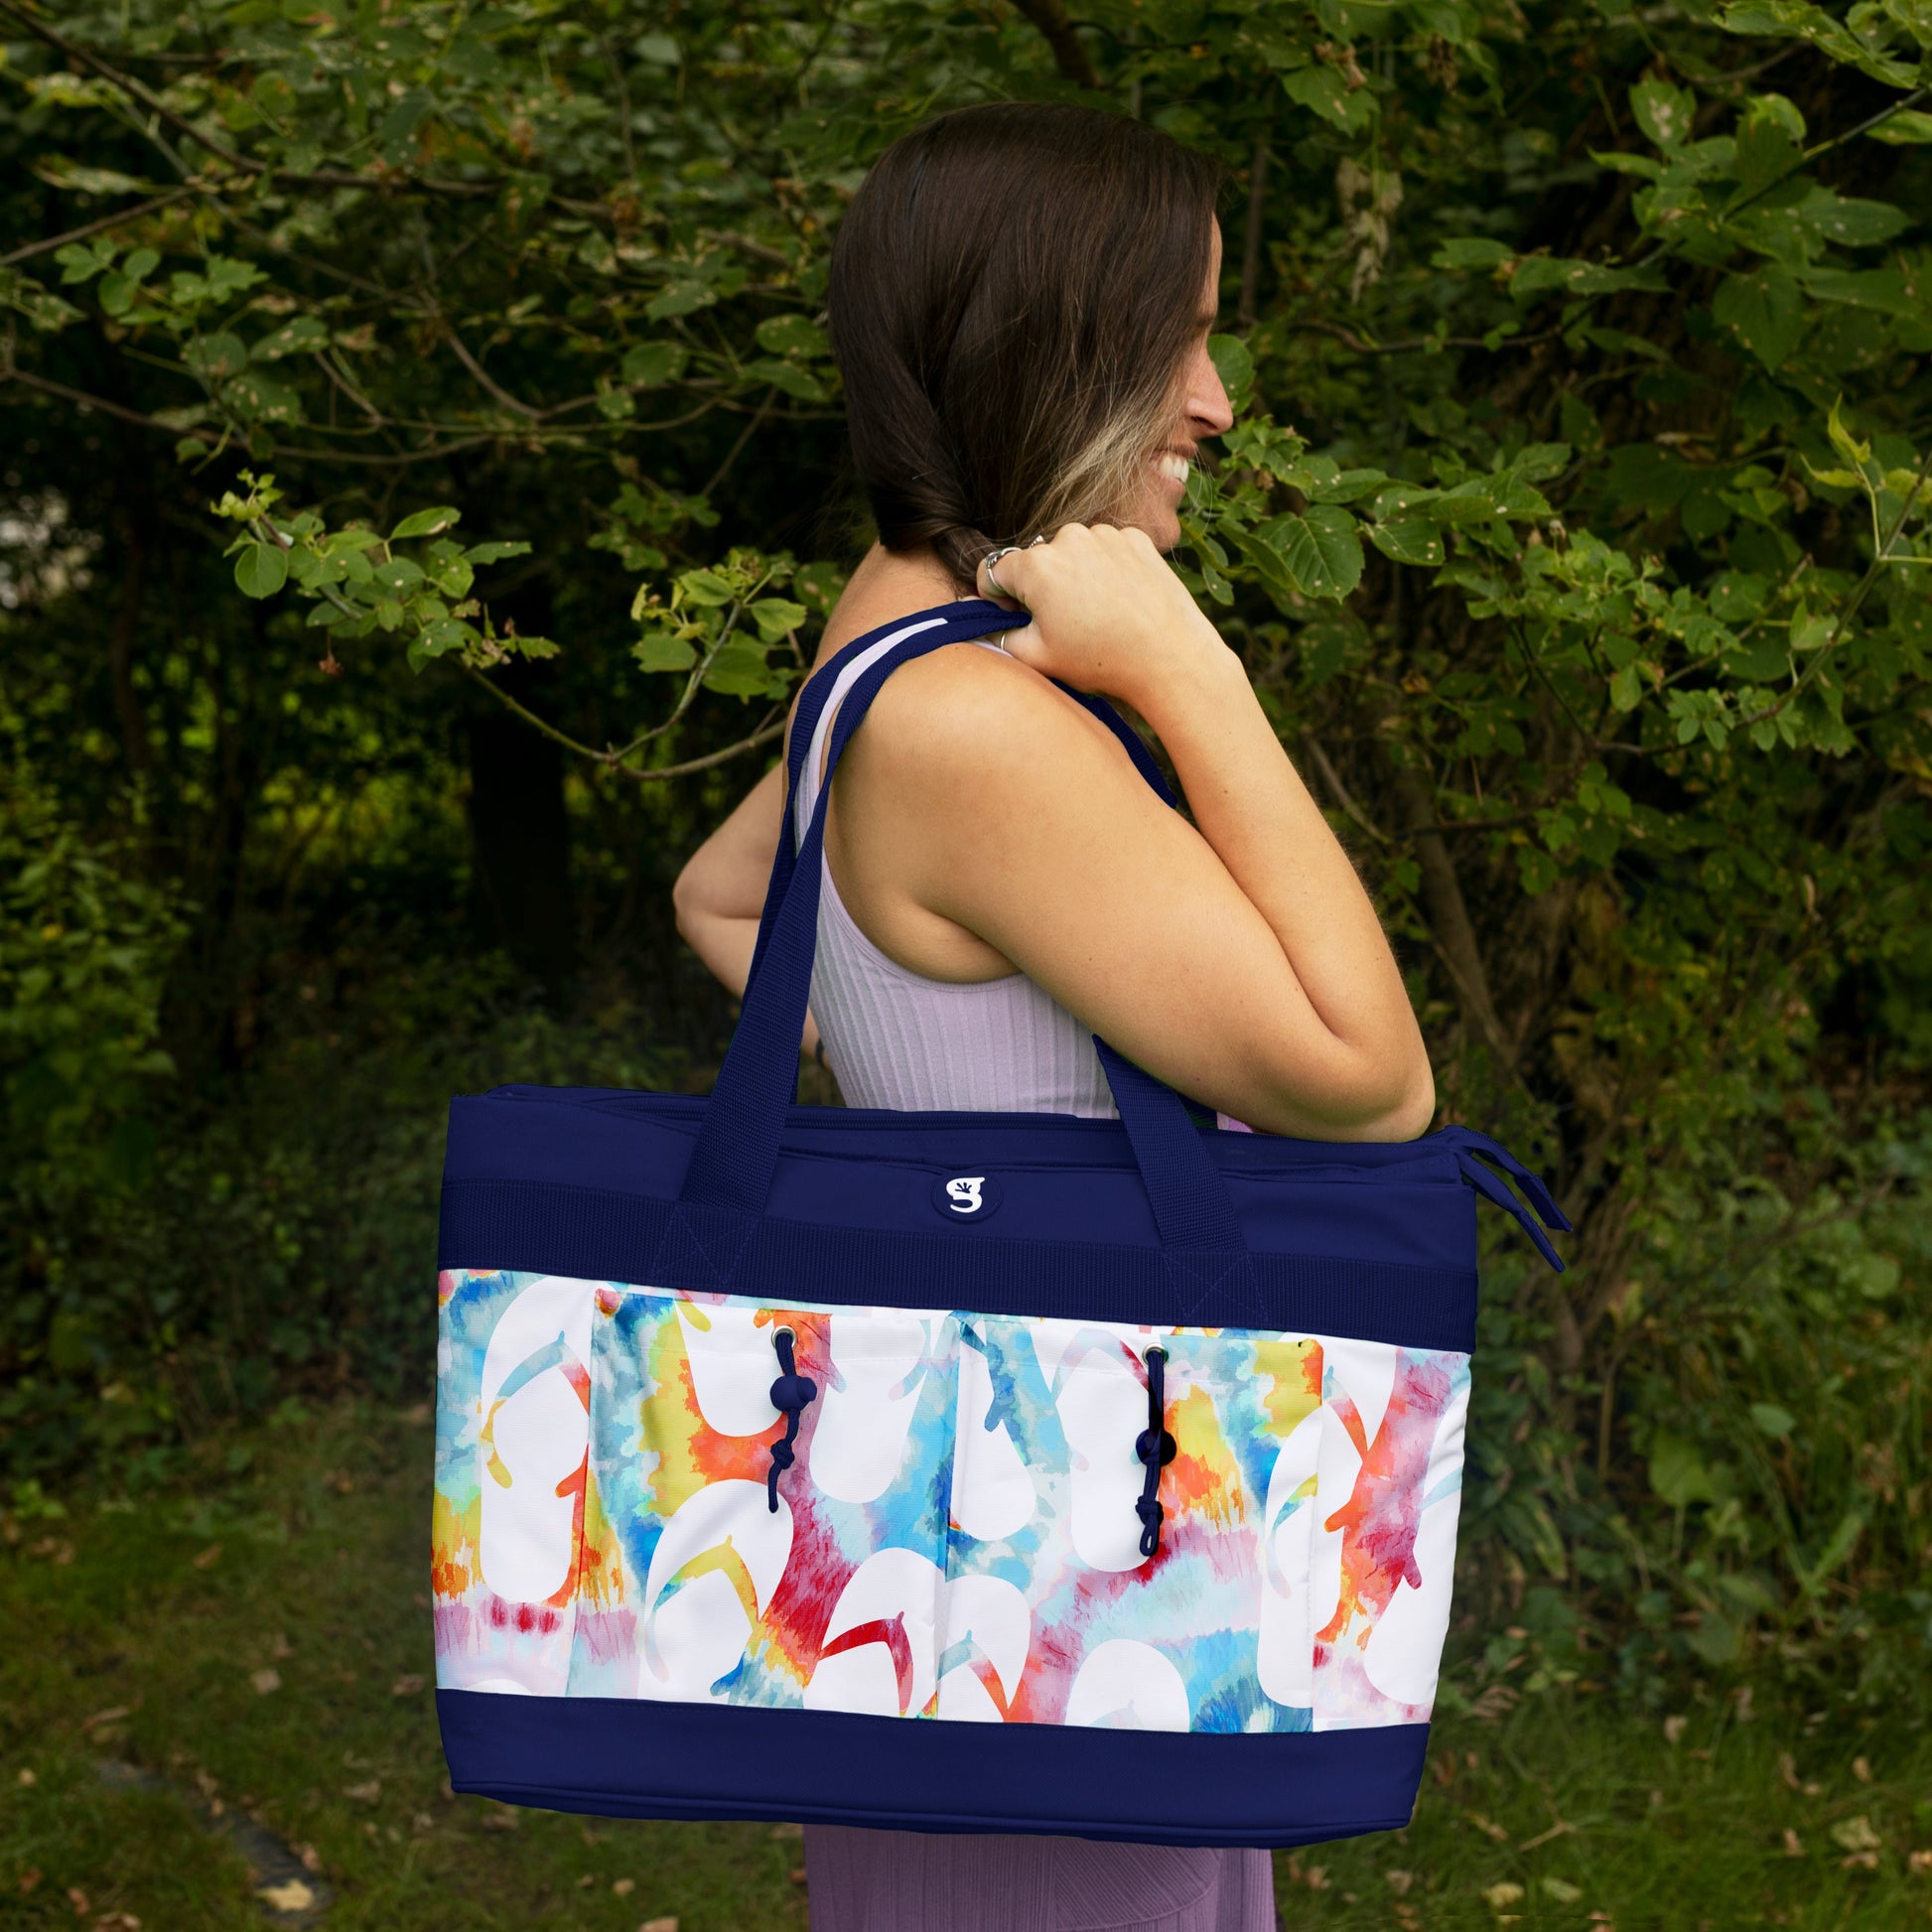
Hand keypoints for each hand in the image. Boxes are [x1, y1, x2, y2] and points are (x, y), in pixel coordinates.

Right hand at [975, 524, 1227, 710]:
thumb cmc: (1101, 661)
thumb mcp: (1038, 657)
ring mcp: (1104, 534)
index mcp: (1035, 566)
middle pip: (1036, 562)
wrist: (1171, 657)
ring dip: (1075, 577)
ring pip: (1072, 554)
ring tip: (1097, 615)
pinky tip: (1120, 601)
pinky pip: (1106, 550)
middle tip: (1064, 626)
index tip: (1016, 618)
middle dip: (1041, 589)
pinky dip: (1106, 571)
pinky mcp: (1135, 538)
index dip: (998, 599)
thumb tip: (981, 619)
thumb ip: (997, 633)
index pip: (994, 571)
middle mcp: (1067, 538)